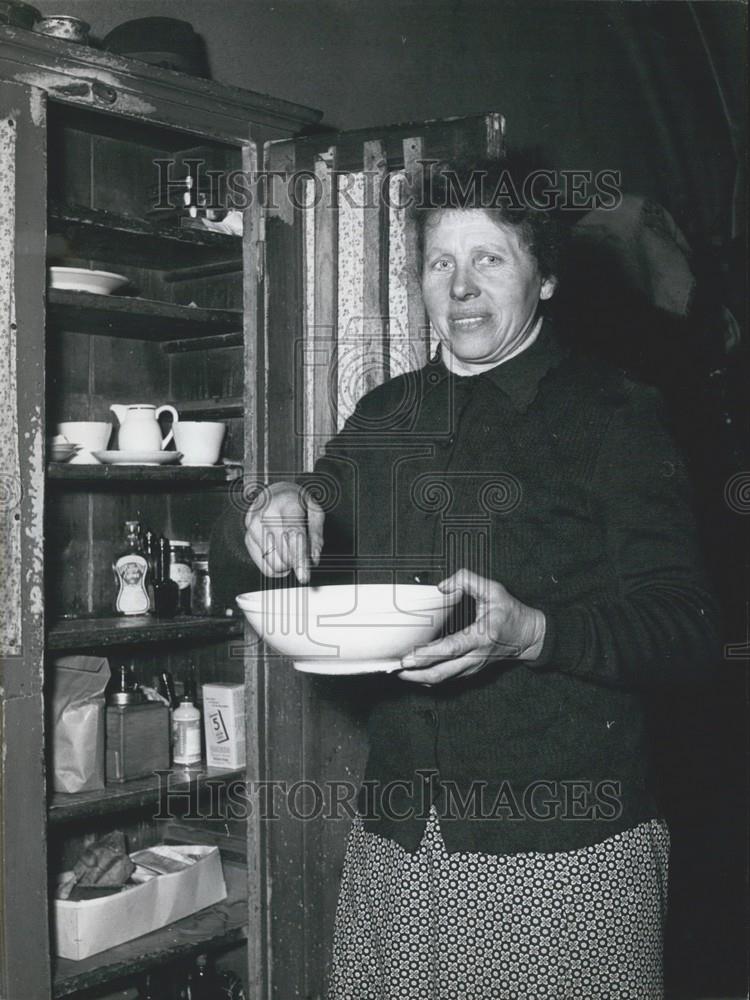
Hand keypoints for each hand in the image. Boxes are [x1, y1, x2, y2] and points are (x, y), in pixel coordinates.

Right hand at [243, 482, 324, 582]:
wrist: (273, 492)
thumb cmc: (295, 501)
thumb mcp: (314, 511)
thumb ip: (316, 535)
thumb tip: (313, 559)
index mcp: (286, 504)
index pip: (293, 535)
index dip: (299, 558)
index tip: (304, 576)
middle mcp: (266, 514)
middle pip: (284, 553)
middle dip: (297, 561)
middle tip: (303, 555)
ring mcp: (254, 526)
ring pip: (273, 562)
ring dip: (287, 565)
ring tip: (291, 552)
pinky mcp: (248, 537)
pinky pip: (263, 565)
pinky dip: (275, 567)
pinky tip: (281, 556)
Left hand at [398, 569, 545, 685]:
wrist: (529, 635)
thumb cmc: (511, 612)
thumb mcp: (494, 589)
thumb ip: (467, 581)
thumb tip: (442, 586)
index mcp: (482, 635)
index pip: (451, 648)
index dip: (428, 655)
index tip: (409, 657)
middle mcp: (477, 655)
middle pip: (443, 671)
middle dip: (416, 673)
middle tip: (395, 668)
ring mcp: (474, 665)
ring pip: (444, 679)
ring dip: (420, 678)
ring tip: (400, 671)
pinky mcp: (472, 670)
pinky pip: (449, 678)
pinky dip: (430, 677)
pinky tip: (416, 673)